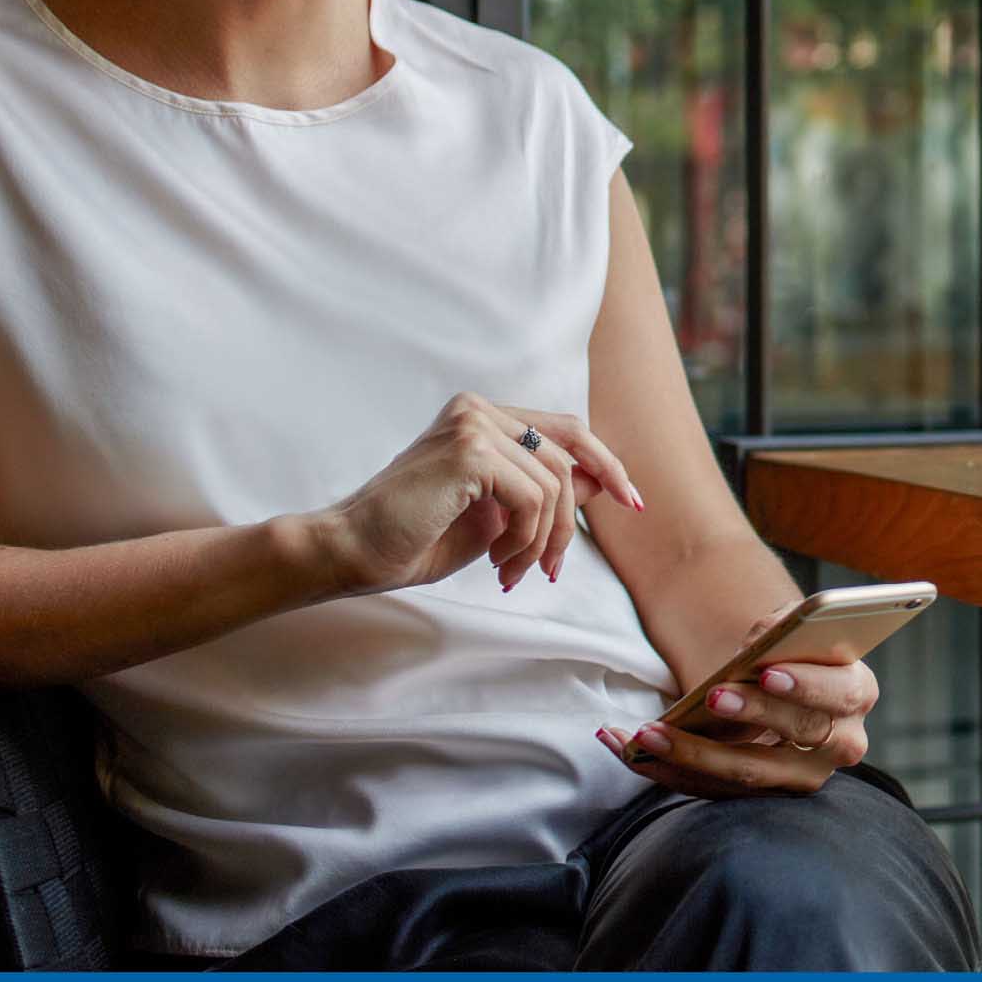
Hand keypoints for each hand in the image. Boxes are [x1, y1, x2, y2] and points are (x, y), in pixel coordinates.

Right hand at [312, 393, 647, 596]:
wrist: (349, 552)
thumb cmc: (411, 539)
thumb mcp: (493, 517)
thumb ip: (542, 493)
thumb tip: (600, 482)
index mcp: (480, 417)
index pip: (566, 431)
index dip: (606, 465)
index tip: (632, 502)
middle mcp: (478, 410)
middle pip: (569, 453)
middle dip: (576, 517)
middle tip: (554, 569)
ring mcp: (472, 424)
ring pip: (554, 483)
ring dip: (543, 541)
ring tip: (512, 572)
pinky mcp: (469, 451)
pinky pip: (533, 499)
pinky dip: (526, 540)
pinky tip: (498, 564)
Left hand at [597, 611, 877, 798]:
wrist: (783, 684)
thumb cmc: (790, 650)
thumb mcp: (793, 629)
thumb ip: (784, 628)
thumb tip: (759, 643)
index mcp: (856, 692)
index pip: (840, 693)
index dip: (806, 684)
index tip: (767, 671)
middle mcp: (840, 743)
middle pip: (798, 736)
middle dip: (752, 716)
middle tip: (710, 697)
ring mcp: (801, 776)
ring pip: (750, 775)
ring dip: (693, 755)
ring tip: (646, 733)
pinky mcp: (760, 796)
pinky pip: (713, 790)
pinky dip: (667, 770)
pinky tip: (625, 746)